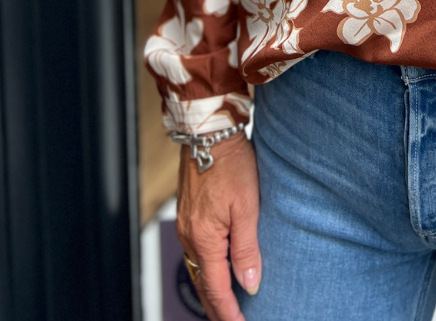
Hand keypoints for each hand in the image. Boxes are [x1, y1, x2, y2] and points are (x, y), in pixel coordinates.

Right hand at [176, 134, 260, 320]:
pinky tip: (217, 270)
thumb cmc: (231, 164)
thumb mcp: (247, 207)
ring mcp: (186, 226)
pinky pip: (196, 253)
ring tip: (227, 306)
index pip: (215, 289)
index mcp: (204, 238)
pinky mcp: (188, 216)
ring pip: (198, 269)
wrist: (210, 133)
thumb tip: (249, 284)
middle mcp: (190, 237)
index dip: (228, 313)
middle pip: (202, 284)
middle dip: (217, 309)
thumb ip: (247, 249)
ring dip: (211, 290)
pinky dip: (207, 270)